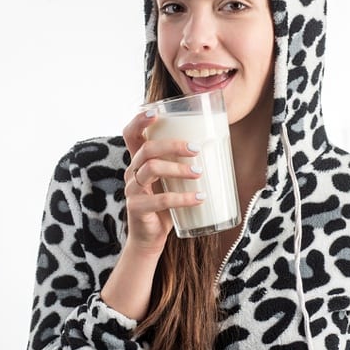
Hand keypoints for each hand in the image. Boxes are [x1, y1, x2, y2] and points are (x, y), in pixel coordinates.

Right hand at [121, 109, 203, 255]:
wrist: (151, 237)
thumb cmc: (166, 204)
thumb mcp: (171, 181)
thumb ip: (183, 164)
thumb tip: (218, 147)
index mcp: (138, 161)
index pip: (131, 134)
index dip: (139, 121)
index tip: (156, 112)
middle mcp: (132, 172)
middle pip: (147, 149)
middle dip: (173, 145)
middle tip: (196, 149)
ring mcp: (132, 190)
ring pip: (152, 168)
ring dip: (179, 168)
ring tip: (199, 172)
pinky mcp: (137, 208)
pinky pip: (160, 200)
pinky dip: (183, 198)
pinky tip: (200, 198)